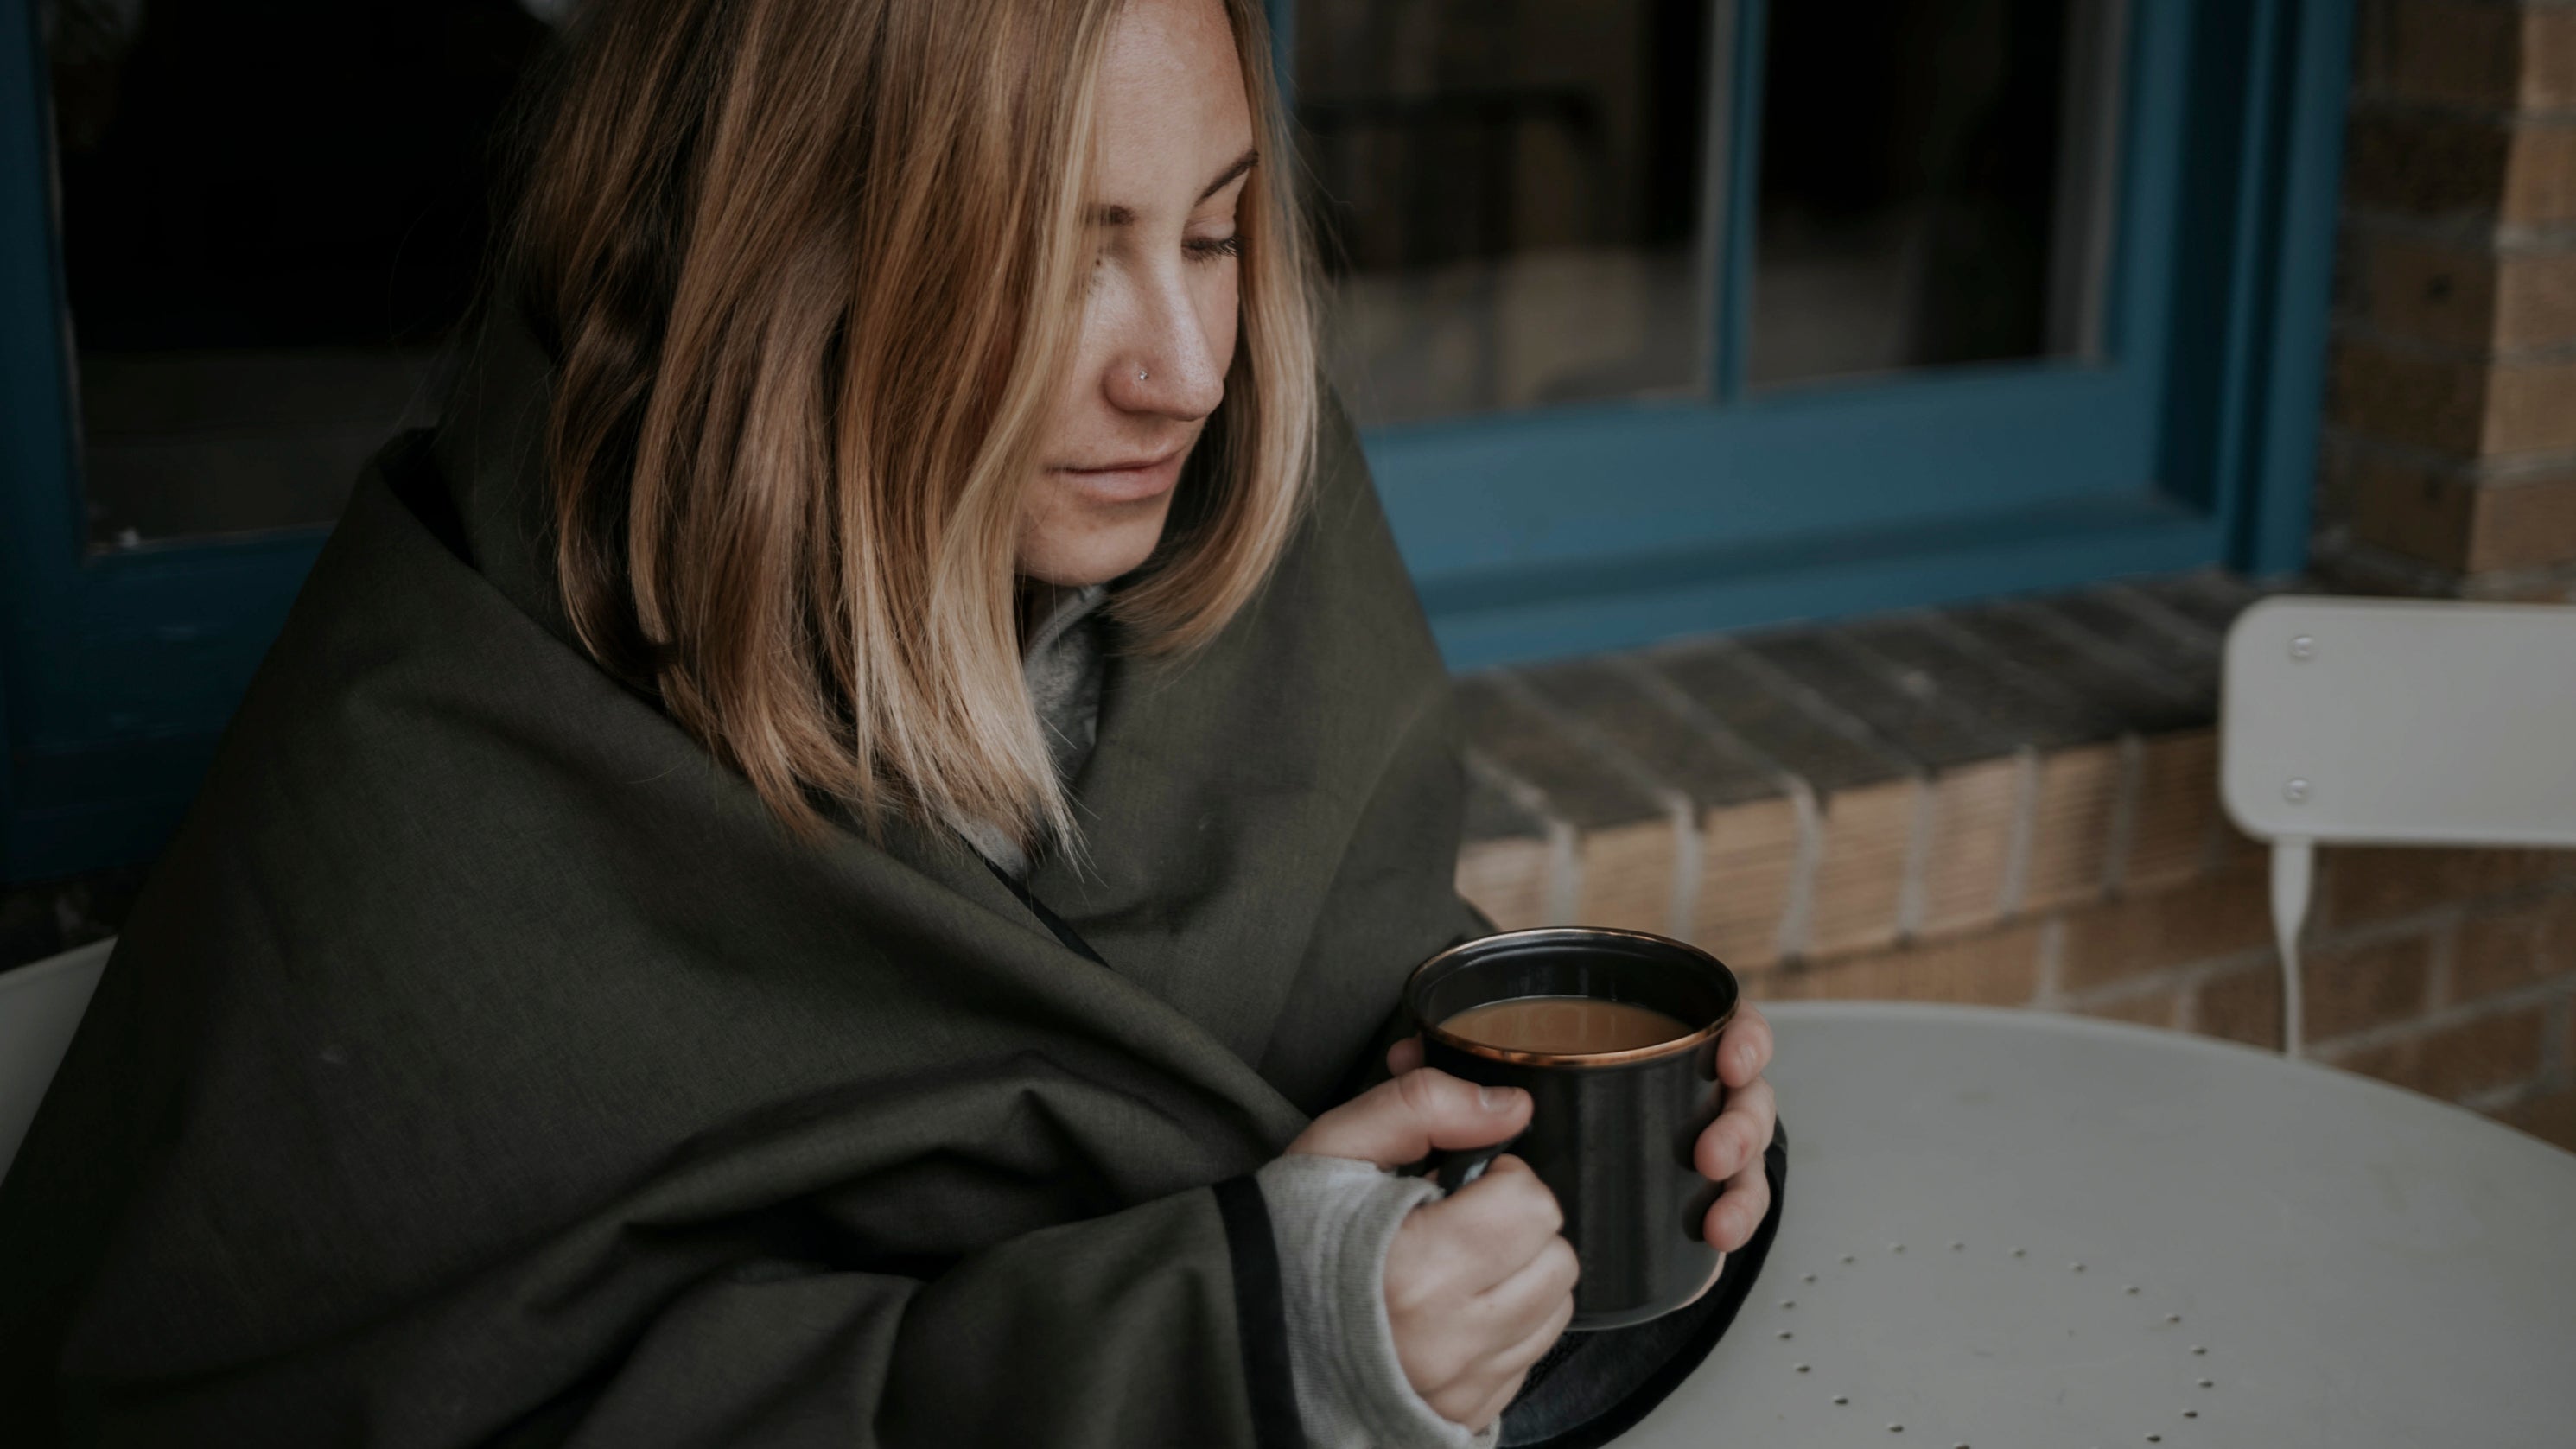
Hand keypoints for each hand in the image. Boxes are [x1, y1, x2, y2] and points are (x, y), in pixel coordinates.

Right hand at [1289, 1068, 1578, 1430]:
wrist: (1248, 1323)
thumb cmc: (1287, 1237)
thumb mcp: (1334, 1148)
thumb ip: (1422, 1106)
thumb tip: (1510, 1107)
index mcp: (1415, 1271)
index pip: (1530, 1206)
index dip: (1501, 1177)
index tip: (1461, 1181)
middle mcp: (1446, 1341)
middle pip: (1556, 1259)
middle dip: (1517, 1225)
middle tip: (1459, 1220)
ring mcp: (1459, 1385)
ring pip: (1554, 1307)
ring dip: (1521, 1273)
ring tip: (1459, 1262)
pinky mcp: (1465, 1411)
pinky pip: (1530, 1354)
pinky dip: (1507, 1323)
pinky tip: (1455, 1306)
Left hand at [1386, 1000, 1776, 1253]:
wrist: (1485, 1226)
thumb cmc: (1486, 1132)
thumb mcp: (1453, 1099)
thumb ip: (1435, 1075)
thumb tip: (1412, 1053)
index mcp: (1627, 1048)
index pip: (1702, 1023)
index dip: (1734, 1032)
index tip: (1729, 1054)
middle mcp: (1666, 1095)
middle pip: (1739, 1090)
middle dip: (1741, 1116)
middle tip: (1712, 1147)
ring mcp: (1681, 1152)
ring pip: (1742, 1151)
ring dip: (1741, 1174)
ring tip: (1713, 1197)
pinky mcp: (1683, 1205)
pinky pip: (1727, 1206)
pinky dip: (1732, 1217)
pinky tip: (1713, 1233)